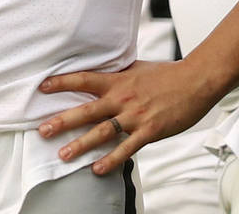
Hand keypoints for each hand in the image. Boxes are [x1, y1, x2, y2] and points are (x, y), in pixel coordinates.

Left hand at [36, 60, 219, 174]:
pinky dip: (111, 160)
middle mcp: (123, 98)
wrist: (196, 81)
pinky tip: (96, 169)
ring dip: (80, 145)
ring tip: (63, 155)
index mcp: (119, 80)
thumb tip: (101, 72)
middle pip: (87, 110)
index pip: (85, 79)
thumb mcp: (138, 68)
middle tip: (42, 130)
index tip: (42, 87)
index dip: (62, 82)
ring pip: (102, 132)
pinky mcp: (149, 131)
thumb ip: (118, 73)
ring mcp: (135, 116)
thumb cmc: (168, 75)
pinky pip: (126, 148)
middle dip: (62, 121)